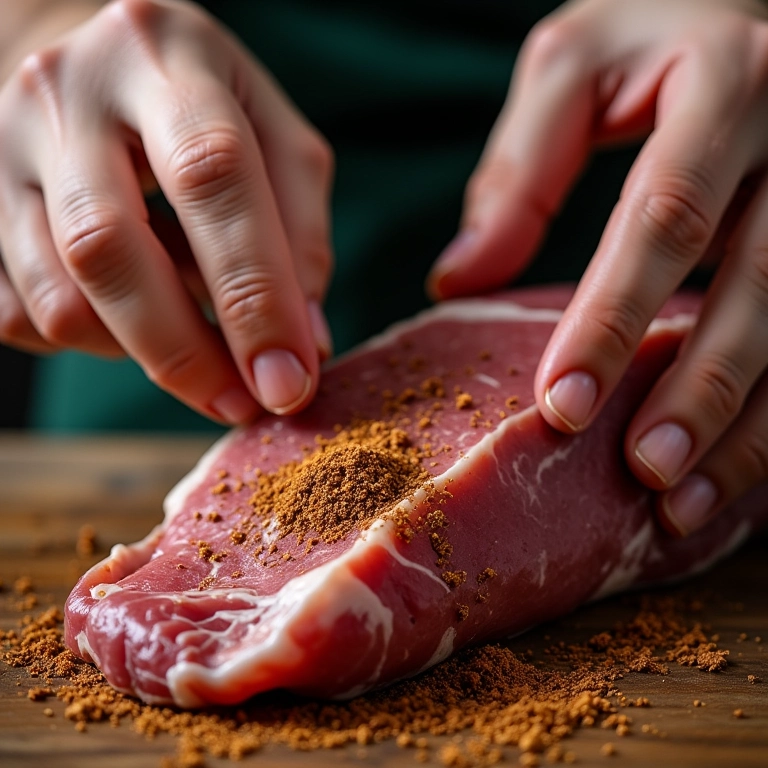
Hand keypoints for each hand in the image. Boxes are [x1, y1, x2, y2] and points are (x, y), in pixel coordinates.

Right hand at [0, 0, 333, 422]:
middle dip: (185, 352)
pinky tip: (133, 313)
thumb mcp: (278, 141)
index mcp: (164, 58)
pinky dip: (94, 342)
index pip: (211, 174)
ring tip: (194, 342)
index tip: (288, 382)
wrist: (93, 67)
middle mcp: (64, 94)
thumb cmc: (207, 111)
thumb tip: (302, 346)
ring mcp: (1, 151)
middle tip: (241, 404)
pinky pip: (24, 317)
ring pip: (59, 298)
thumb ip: (302, 235)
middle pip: (109, 247)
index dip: (253, 293)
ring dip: (140, 352)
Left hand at [428, 0, 767, 535]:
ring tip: (682, 503)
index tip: (561, 404)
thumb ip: (518, 172)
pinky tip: (732, 466)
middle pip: (757, 281)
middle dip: (701, 389)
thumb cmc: (654, 29)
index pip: (666, 217)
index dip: (613, 318)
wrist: (753, 1)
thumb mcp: (573, 65)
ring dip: (750, 425)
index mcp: (726, 84)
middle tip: (643, 472)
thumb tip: (456, 281)